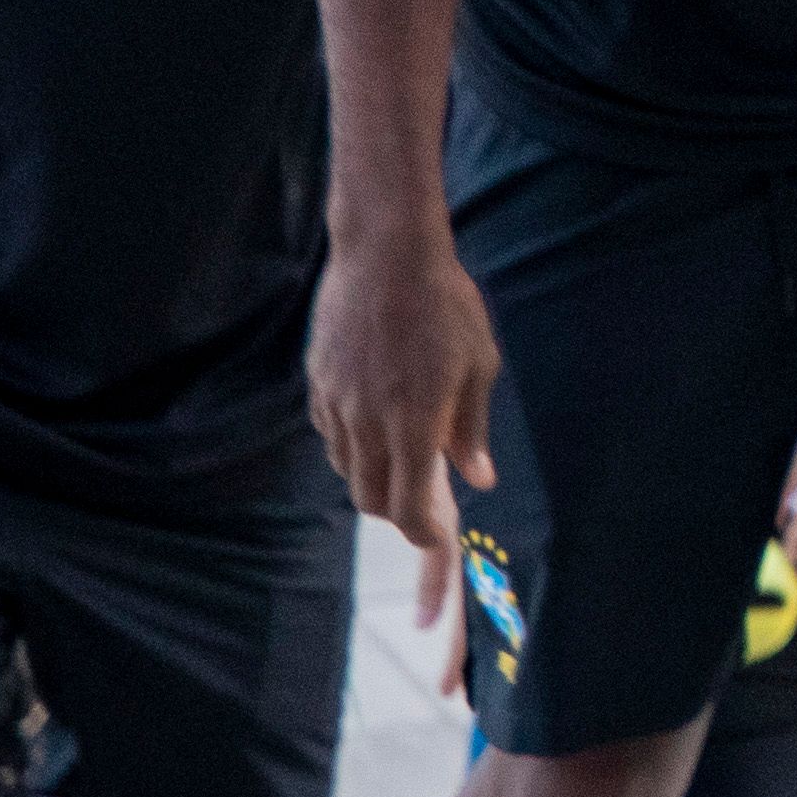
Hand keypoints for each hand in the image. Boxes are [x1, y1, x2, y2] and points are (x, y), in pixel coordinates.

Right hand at [308, 221, 501, 628]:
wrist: (385, 254)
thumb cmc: (447, 305)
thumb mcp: (479, 363)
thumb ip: (471, 428)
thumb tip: (478, 478)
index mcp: (414, 422)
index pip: (409, 506)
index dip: (423, 535)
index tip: (437, 541)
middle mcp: (367, 423)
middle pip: (372, 499)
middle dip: (400, 512)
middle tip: (427, 501)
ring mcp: (335, 406)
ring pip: (348, 471)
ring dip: (377, 479)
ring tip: (407, 454)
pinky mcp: (317, 386)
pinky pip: (332, 437)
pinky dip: (355, 446)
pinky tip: (378, 420)